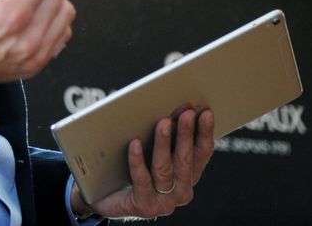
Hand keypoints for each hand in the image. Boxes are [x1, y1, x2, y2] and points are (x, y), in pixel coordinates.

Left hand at [71, 108, 215, 219]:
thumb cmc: (130, 167)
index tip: (205, 112)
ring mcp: (164, 201)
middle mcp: (181, 190)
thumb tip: (172, 106)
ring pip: (164, 169)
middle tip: (186, 113)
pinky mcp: (145, 206)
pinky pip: (142, 180)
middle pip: (185, 159)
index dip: (205, 132)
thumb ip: (166, 134)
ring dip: (164, 143)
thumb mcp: (152, 149)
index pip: (201, 152)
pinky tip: (134, 143)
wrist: (107, 196)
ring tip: (163, 122)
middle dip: (186, 134)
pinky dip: (137, 160)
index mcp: (189, 175)